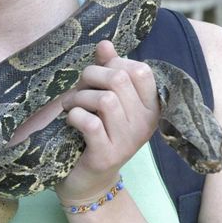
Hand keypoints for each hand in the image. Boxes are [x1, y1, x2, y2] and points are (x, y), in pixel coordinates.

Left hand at [55, 40, 159, 203]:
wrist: (88, 179)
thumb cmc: (97, 130)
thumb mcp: (105, 96)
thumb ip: (108, 69)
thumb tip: (105, 43)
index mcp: (150, 106)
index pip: (141, 70)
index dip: (115, 64)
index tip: (100, 75)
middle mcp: (145, 123)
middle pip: (118, 80)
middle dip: (90, 77)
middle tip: (78, 88)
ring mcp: (128, 141)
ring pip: (105, 100)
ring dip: (80, 98)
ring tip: (72, 106)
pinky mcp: (107, 155)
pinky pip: (89, 122)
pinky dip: (74, 116)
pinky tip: (71, 121)